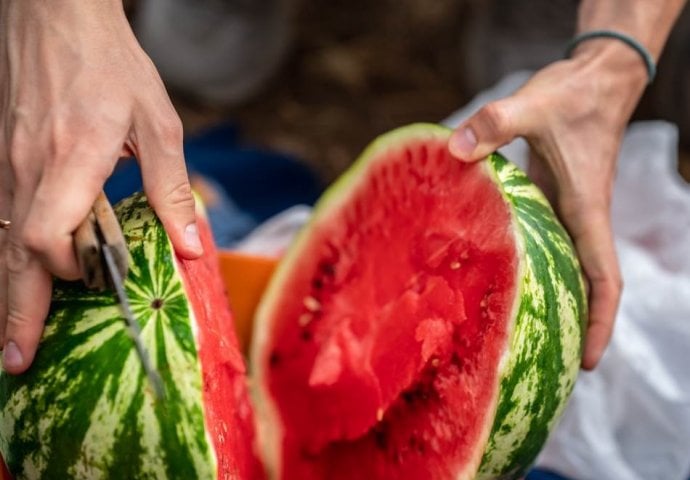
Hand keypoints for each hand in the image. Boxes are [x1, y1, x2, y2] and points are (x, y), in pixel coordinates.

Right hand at [0, 0, 201, 373]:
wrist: (56, 16)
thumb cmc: (112, 65)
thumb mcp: (157, 122)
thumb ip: (171, 187)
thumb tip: (191, 247)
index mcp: (72, 158)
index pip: (46, 234)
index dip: (66, 270)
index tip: (93, 285)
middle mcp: (30, 167)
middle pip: (13, 252)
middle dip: (15, 312)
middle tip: (17, 362)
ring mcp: (9, 162)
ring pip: (1, 239)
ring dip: (8, 291)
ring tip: (12, 340)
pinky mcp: (6, 157)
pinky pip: (2, 217)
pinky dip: (8, 256)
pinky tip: (17, 279)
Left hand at [448, 41, 647, 368]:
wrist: (597, 77)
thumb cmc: (574, 94)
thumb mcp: (534, 105)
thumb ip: (495, 124)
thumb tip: (454, 149)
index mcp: (585, 210)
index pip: (605, 278)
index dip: (602, 322)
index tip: (591, 362)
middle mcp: (579, 219)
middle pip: (584, 286)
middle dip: (573, 326)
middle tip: (543, 365)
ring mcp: (565, 211)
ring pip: (563, 267)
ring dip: (551, 300)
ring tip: (517, 336)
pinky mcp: (551, 199)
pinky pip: (544, 243)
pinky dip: (530, 265)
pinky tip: (498, 273)